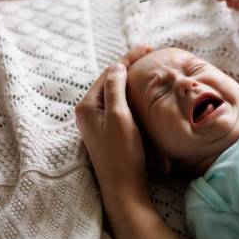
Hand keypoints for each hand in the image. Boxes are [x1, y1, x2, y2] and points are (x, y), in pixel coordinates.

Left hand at [74, 46, 152, 200]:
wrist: (123, 188)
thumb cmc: (122, 154)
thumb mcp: (120, 118)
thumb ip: (116, 90)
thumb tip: (117, 67)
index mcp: (87, 106)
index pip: (109, 73)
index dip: (129, 59)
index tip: (149, 49)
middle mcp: (88, 112)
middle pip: (110, 81)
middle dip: (129, 66)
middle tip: (150, 55)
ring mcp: (97, 123)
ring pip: (115, 92)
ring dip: (130, 79)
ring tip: (147, 68)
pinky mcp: (107, 131)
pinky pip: (118, 105)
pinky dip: (130, 94)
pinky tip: (141, 92)